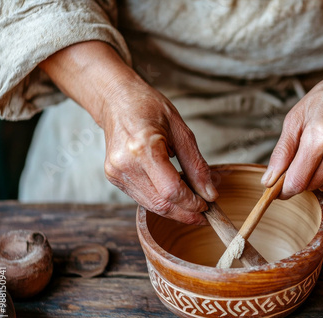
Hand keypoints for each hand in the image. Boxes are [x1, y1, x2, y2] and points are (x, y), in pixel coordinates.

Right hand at [39, 41, 217, 223]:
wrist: (115, 99)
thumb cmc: (148, 107)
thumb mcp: (181, 130)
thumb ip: (196, 165)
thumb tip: (209, 193)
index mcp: (142, 148)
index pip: (171, 190)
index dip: (192, 203)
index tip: (207, 205)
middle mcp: (125, 164)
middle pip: (161, 204)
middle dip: (186, 213)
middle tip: (204, 213)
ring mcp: (116, 173)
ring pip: (151, 206)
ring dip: (175, 211)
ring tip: (193, 206)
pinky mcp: (113, 177)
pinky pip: (142, 198)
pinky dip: (161, 202)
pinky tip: (174, 197)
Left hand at [262, 71, 322, 198]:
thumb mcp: (295, 118)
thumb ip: (281, 152)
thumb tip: (269, 180)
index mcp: (320, 136)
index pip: (297, 181)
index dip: (284, 189)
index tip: (278, 187)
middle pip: (311, 186)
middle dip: (301, 176)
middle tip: (303, 155)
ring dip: (318, 175)